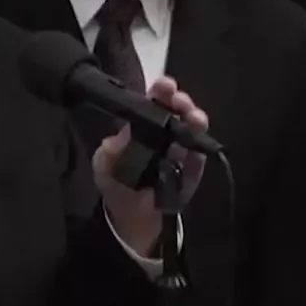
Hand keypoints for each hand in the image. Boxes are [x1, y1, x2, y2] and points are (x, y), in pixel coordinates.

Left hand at [93, 76, 207, 255]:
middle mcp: (165, 133)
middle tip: (181, 102)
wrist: (132, 220)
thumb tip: (121, 135)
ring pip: (193, 128)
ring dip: (196, 119)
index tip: (165, 86)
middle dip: (182, 101)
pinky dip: (201, 149)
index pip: (154, 102)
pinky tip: (198, 144)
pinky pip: (200, 156)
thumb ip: (109, 150)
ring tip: (194, 118)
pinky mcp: (193, 170)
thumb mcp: (104, 165)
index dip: (161, 91)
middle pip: (178, 110)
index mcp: (143, 126)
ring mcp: (182, 150)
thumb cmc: (117, 186)